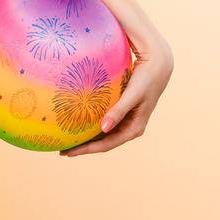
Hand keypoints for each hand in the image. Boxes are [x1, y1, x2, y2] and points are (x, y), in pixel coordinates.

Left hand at [60, 37, 172, 156]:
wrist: (158, 67)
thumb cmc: (145, 80)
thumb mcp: (132, 95)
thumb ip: (119, 111)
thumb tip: (104, 128)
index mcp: (134, 129)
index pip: (106, 145)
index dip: (87, 150)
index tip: (69, 152)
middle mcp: (130, 128)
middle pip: (103, 142)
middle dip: (83, 146)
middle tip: (61, 150)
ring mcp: (126, 121)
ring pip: (103, 134)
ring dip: (86, 138)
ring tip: (67, 139)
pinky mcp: (122, 112)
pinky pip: (104, 123)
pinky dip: (91, 126)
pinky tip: (78, 124)